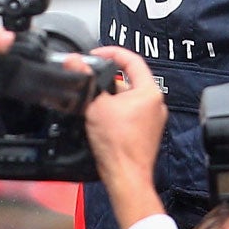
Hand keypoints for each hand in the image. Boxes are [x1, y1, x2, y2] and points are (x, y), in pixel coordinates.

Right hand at [83, 47, 169, 228]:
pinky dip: (115, 112)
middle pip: (129, 80)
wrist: (125, 176)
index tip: (96, 54)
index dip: (111, 53)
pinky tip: (101, 120)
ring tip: (93, 105)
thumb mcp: (95, 105)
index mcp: (149, 92)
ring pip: (128, 98)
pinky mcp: (146, 132)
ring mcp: (152, 120)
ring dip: (110, 98)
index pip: (132, 60)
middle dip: (107, 80)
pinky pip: (130, 114)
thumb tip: (74, 61)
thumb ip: (85, 80)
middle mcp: (155, 104)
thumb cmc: (118, 146)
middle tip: (90, 82)